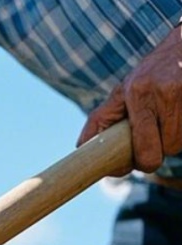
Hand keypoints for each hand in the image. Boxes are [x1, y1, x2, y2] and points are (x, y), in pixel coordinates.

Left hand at [78, 23, 181, 172]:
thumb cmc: (148, 75)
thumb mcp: (122, 92)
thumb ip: (100, 120)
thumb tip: (80, 147)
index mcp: (139, 95)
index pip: (146, 152)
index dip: (144, 162)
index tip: (141, 158)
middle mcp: (166, 93)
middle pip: (168, 149)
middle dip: (161, 147)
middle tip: (155, 133)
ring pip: (180, 142)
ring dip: (174, 136)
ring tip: (169, 116)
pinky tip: (180, 112)